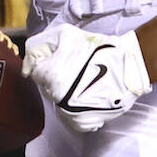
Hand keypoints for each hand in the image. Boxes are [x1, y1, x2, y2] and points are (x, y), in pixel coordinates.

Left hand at [23, 24, 150, 132]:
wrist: (126, 67)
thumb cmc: (96, 48)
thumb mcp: (65, 34)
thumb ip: (42, 45)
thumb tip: (30, 61)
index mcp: (51, 75)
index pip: (35, 72)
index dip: (45, 62)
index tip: (57, 58)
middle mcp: (57, 98)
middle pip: (46, 86)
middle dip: (54, 76)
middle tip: (72, 66)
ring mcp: (69, 113)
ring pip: (57, 100)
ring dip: (64, 90)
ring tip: (81, 79)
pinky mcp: (81, 122)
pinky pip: (68, 115)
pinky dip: (73, 105)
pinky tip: (85, 94)